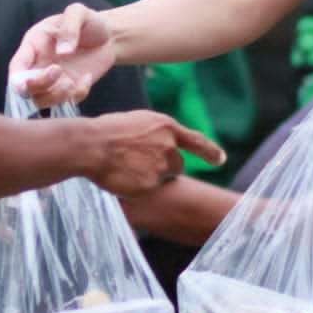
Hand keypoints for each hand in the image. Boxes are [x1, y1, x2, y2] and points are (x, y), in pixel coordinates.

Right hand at [10, 4, 115, 106]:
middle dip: (39, 86)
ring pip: (41, 101)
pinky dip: (77, 95)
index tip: (32, 79)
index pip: (16, 67)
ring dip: (55, 97)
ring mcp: (53, 81)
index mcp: (33, 46)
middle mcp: (38, 66)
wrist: (109, 36)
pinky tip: (87, 78)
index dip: (18, 79)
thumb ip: (69, 27)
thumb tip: (62, 52)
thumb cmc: (89, 21)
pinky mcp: (68, 90)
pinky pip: (66, 102)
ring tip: (72, 83)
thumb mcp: (78, 13)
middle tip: (59, 71)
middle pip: (24, 89)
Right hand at [84, 111, 224, 196]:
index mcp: (166, 126)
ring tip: (127, 168)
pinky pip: (148, 190)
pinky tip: (122, 177)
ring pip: (163, 178)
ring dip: (152, 177)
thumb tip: (161, 143)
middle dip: (166, 167)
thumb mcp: (138, 122)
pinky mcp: (150, 185)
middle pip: (178, 165)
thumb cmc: (107, 130)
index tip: (221, 160)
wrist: (91, 146)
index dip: (210, 152)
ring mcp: (161, 167)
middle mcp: (169, 147)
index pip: (197, 141)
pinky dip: (138, 188)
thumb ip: (155, 134)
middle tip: (140, 163)